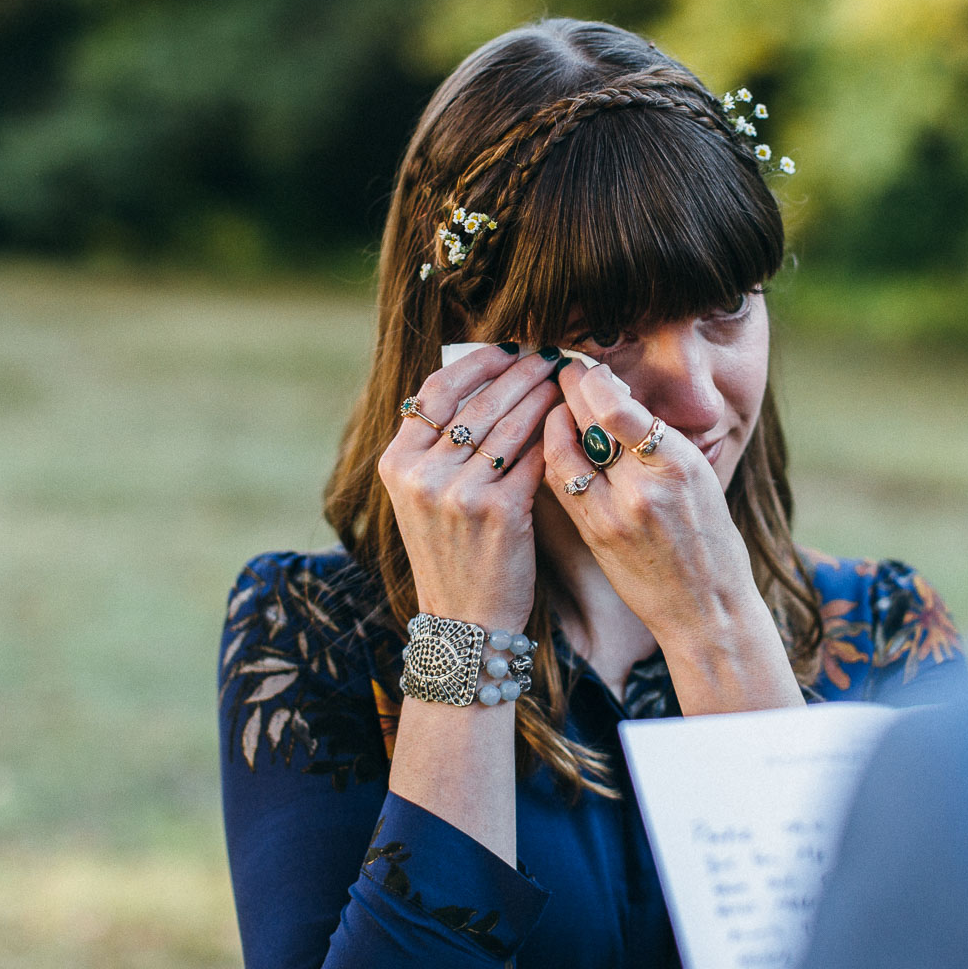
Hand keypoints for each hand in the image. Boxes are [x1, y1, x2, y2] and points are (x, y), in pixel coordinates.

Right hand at [378, 345, 565, 630]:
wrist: (464, 620)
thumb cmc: (452, 553)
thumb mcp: (422, 498)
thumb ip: (437, 448)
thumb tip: (480, 384)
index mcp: (397, 463)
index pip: (435, 391)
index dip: (476, 363)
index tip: (506, 347)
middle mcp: (422, 474)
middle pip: (478, 401)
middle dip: (519, 371)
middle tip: (547, 354)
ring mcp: (459, 492)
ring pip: (509, 424)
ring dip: (542, 395)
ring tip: (564, 379)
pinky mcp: (499, 511)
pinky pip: (532, 457)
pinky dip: (553, 435)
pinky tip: (570, 421)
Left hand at [541, 361, 759, 647]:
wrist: (706, 609)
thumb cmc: (711, 540)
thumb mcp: (701, 479)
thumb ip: (660, 441)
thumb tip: (616, 398)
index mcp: (678, 465)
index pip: (619, 408)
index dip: (593, 380)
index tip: (586, 366)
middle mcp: (643, 488)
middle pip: (588, 424)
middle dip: (570, 391)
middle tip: (562, 371)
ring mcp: (613, 515)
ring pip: (563, 452)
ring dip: (554, 422)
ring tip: (556, 405)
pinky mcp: (594, 535)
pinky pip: (562, 483)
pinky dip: (554, 455)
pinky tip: (555, 443)